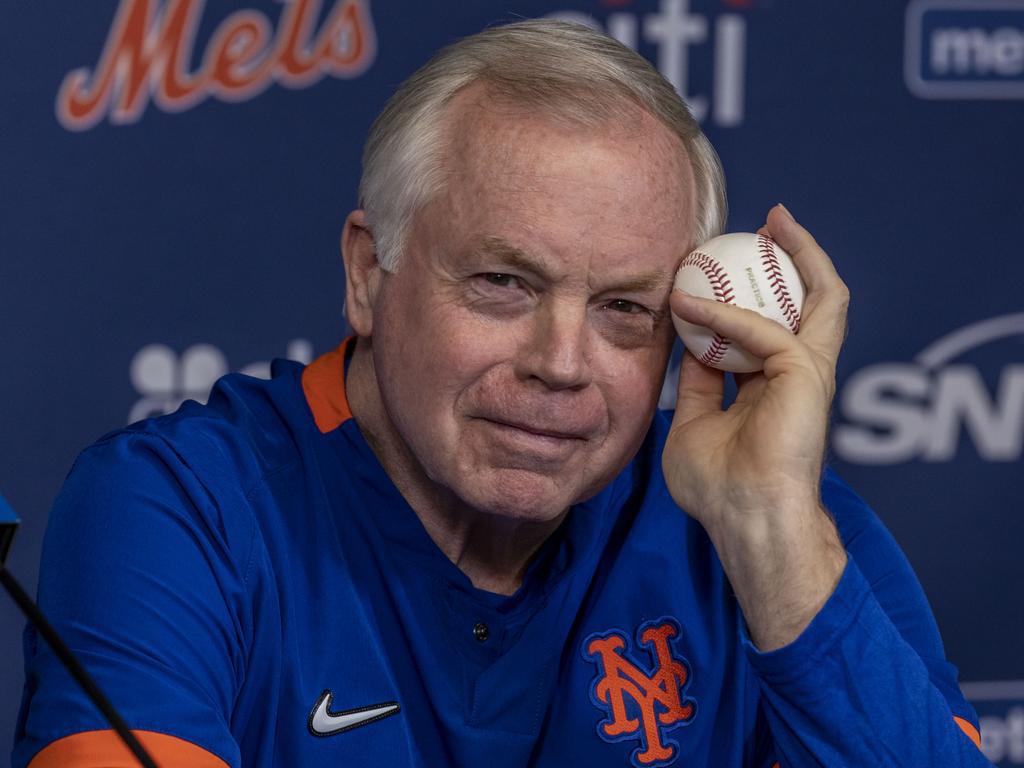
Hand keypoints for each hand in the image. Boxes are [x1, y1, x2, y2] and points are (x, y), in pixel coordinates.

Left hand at [663, 205, 847, 649]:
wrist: (743, 521)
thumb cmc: (717, 487)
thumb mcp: (695, 423)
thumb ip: (698, 382)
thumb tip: (687, 341)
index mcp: (775, 386)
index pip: (770, 324)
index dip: (749, 292)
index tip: (720, 265)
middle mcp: (799, 374)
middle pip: (810, 301)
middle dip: (796, 258)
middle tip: (770, 224)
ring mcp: (809, 374)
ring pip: (822, 297)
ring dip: (801, 255)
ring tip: (777, 222)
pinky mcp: (806, 377)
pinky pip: (763, 330)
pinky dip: (724, 314)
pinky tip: (688, 303)